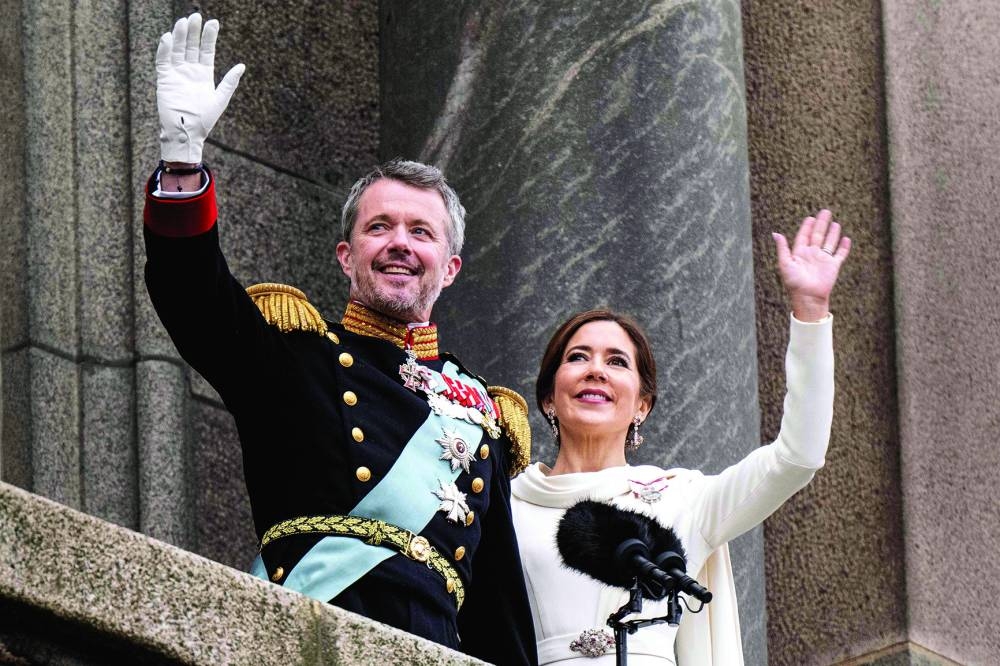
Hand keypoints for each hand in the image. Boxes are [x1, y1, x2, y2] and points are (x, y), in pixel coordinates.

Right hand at [156, 13, 244, 163]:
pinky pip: (163, 61)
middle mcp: (190, 71)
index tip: (213, 22)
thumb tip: (242, 65)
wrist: (187, 133)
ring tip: (183, 22)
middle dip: (194, 32)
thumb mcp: (220, 98)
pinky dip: (165, 50)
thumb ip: (230, 81)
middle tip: (196, 16)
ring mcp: (176, 74)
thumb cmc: (205, 120)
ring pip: (177, 50)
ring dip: (180, 36)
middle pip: (192, 46)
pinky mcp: (165, 80)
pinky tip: (168, 38)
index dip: (209, 36)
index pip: (206, 50)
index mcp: (204, 74)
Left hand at [772, 209, 850, 321]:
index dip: (807, 227)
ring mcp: (823, 260)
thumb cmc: (794, 282)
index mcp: (800, 253)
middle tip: (826, 212)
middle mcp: (812, 255)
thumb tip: (775, 233)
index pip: (804, 236)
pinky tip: (846, 239)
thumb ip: (782, 248)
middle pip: (818, 235)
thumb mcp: (785, 263)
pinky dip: (843, 247)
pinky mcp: (833, 266)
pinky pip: (840, 254)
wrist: (808, 297)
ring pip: (829, 242)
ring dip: (832, 233)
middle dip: (822, 224)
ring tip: (835, 223)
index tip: (810, 218)